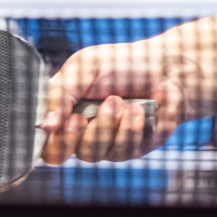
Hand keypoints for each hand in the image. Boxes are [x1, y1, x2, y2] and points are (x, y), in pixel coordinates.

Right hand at [40, 40, 198, 164]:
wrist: (169, 65)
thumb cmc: (124, 62)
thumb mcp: (86, 67)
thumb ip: (62, 94)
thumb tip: (46, 126)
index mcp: (67, 115)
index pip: (49, 147)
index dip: (60, 141)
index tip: (77, 119)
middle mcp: (86, 134)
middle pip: (78, 154)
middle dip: (99, 127)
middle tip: (113, 101)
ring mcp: (112, 143)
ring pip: (107, 154)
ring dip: (123, 126)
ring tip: (135, 104)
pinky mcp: (138, 147)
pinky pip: (134, 150)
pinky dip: (145, 124)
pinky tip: (154, 105)